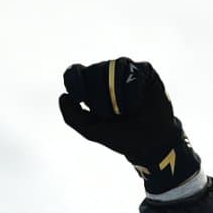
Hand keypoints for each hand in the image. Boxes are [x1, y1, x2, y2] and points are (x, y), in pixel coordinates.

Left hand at [59, 58, 201, 194]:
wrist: (149, 143)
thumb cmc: (120, 136)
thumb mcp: (91, 131)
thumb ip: (72, 117)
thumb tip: (63, 96)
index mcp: (89, 86)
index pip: (74, 73)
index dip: (74, 81)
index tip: (78, 97)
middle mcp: (106, 74)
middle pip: (93, 72)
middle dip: (100, 99)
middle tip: (112, 115)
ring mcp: (125, 70)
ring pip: (112, 70)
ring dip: (117, 97)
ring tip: (125, 111)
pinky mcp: (144, 70)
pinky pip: (133, 73)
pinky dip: (133, 92)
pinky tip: (137, 105)